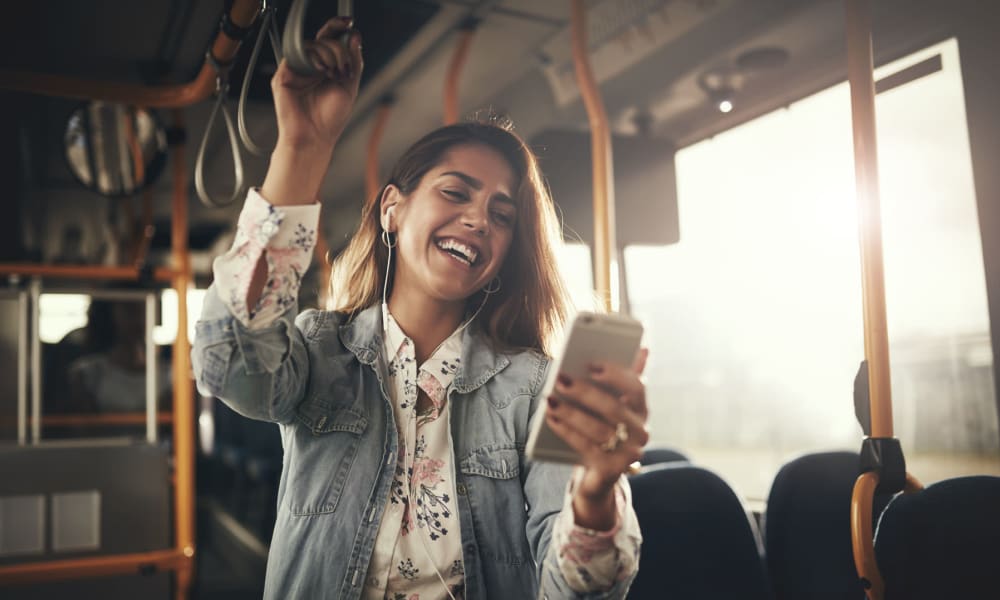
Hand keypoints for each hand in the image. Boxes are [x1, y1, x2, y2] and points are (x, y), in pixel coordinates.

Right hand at [271, 17, 363, 150]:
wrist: (315, 138)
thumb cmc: (330, 118)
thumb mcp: (350, 86)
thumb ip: (354, 61)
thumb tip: (354, 36)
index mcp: (324, 66)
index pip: (330, 39)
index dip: (338, 27)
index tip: (349, 23)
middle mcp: (310, 66)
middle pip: (322, 38)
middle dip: (338, 47)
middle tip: (344, 66)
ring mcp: (296, 69)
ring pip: (313, 44)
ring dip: (329, 54)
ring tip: (334, 74)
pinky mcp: (284, 75)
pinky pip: (299, 55)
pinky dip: (314, 59)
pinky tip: (322, 72)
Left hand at [545, 348, 649, 528]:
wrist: (599, 474)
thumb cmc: (603, 429)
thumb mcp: (612, 404)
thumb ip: (620, 379)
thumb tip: (643, 349)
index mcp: (641, 410)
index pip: (636, 387)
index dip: (615, 375)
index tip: (591, 364)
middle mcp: (641, 432)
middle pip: (614, 409)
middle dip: (586, 392)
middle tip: (561, 379)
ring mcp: (629, 453)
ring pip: (600, 430)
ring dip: (572, 413)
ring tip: (551, 399)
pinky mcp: (612, 469)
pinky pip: (587, 448)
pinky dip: (567, 432)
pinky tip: (551, 419)